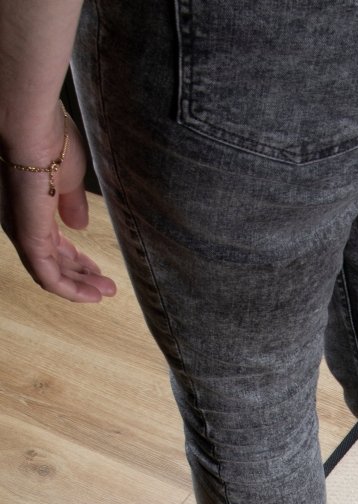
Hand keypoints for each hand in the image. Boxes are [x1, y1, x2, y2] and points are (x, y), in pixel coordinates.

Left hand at [0, 106, 115, 302]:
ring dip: (78, 287)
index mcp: (31, 207)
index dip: (76, 259)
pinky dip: (70, 289)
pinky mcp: (28, 238)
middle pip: (52, 261)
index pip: (52, 243)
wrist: (31, 122)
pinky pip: (48, 276)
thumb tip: (78, 224)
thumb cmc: (50, 138)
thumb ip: (72, 204)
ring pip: (49, 273)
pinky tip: (91, 296)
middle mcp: (21, 223)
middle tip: (106, 287)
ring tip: (104, 293)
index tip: (98, 269)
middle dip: (80, 276)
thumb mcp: (68, 177)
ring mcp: (22, 232)